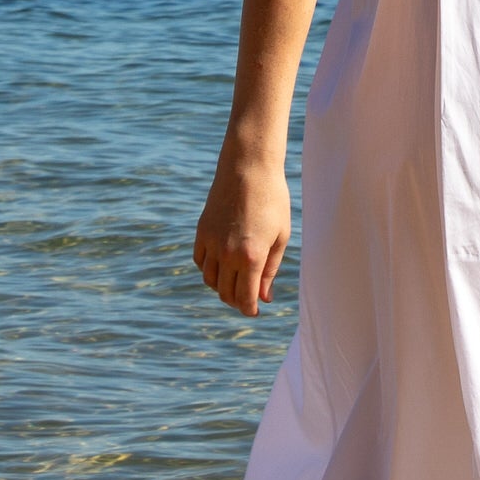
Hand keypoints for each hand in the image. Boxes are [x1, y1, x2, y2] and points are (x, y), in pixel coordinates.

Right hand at [193, 152, 292, 315]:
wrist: (249, 168)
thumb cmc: (273, 200)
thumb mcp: (280, 237)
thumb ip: (270, 270)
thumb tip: (263, 297)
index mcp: (252, 257)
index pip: (245, 298)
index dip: (249, 309)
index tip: (255, 311)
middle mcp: (227, 253)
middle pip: (226, 293)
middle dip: (237, 301)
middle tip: (248, 298)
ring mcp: (211, 242)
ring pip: (210, 280)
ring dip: (222, 287)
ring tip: (235, 282)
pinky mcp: (201, 231)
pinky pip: (199, 261)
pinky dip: (209, 269)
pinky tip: (222, 265)